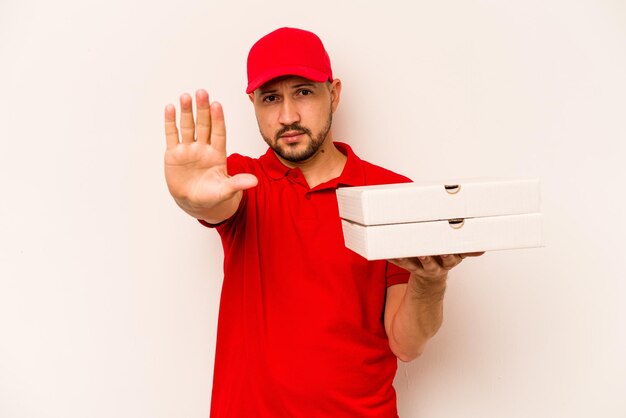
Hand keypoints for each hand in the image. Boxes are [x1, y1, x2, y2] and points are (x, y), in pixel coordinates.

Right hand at [164, 90, 256, 209]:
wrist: (194, 202)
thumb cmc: (212, 195)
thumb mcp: (226, 191)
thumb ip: (238, 184)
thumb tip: (255, 181)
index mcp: (217, 154)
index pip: (218, 133)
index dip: (217, 119)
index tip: (217, 105)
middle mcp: (203, 147)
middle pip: (203, 125)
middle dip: (203, 109)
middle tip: (202, 92)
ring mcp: (188, 149)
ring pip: (187, 126)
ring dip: (187, 111)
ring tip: (186, 96)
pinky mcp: (174, 154)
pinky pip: (172, 135)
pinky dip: (170, 122)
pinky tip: (170, 108)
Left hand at [389, 252, 484, 287]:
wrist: (430, 282)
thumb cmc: (443, 261)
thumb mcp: (457, 256)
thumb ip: (467, 251)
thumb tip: (481, 250)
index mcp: (448, 262)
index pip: (449, 259)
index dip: (447, 256)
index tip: (445, 252)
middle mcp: (434, 267)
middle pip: (431, 263)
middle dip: (427, 258)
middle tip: (423, 253)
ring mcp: (420, 269)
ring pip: (413, 264)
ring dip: (407, 258)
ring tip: (401, 252)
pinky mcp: (408, 267)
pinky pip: (400, 263)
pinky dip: (393, 258)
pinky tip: (387, 252)